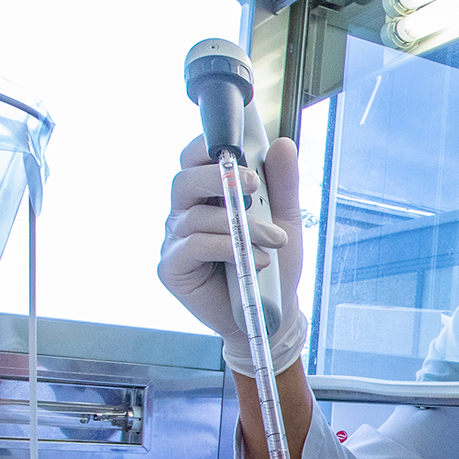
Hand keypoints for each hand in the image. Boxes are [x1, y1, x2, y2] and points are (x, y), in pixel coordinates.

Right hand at [158, 116, 309, 376]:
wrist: (272, 314)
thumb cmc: (273, 265)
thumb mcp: (286, 219)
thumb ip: (283, 183)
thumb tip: (283, 144)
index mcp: (206, 196)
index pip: (192, 159)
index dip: (205, 147)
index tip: (235, 148)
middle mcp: (184, 214)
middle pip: (184, 180)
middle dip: (217, 177)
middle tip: (253, 183)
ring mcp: (175, 241)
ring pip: (195, 217)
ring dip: (239, 224)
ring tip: (273, 240)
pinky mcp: (172, 268)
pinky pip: (193, 246)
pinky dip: (226, 248)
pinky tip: (255, 260)